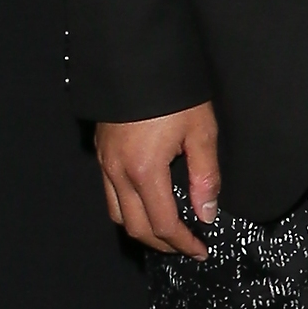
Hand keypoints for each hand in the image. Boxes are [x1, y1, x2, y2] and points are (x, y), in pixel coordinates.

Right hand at [95, 104, 221, 258]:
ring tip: (168, 232)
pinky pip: (110, 194)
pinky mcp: (101, 153)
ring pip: (117, 214)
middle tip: (187, 247)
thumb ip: (205, 176)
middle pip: (135, 227)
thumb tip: (206, 214)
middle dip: (162, 244)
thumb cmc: (173, 92)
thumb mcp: (200, 131)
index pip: (163, 224)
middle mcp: (118, 173)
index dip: (183, 243)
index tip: (201, 250)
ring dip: (142, 229)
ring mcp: (104, 164)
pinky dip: (128, 209)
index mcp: (144, 171)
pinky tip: (148, 204)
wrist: (135, 58)